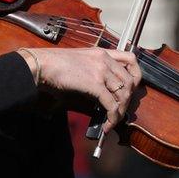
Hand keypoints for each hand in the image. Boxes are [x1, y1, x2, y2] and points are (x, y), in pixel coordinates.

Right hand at [24, 48, 141, 131]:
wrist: (42, 64)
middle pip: (130, 80)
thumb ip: (94, 70)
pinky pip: (111, 104)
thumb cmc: (55, 64)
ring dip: (121, 111)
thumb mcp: (80, 61)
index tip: (132, 87)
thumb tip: (101, 91)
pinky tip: (107, 125)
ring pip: (123, 93)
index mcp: (102, 52)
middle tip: (121, 110)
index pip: (131, 59)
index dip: (136, 75)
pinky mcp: (95, 84)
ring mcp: (101, 71)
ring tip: (113, 120)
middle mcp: (105, 60)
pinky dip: (112, 118)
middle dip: (128, 99)